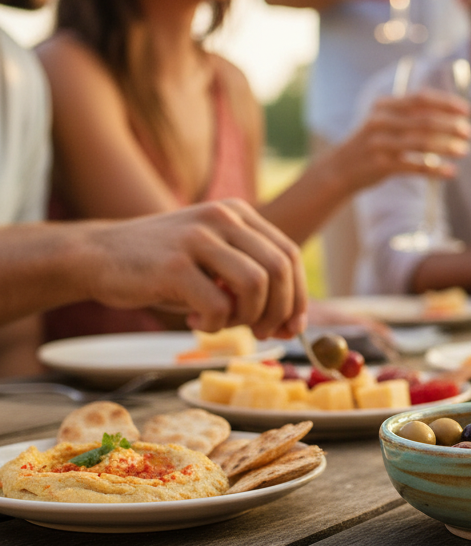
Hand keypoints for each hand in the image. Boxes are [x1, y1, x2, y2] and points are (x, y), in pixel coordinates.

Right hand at [84, 200, 306, 338]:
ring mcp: (198, 238)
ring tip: (222, 323)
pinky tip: (194, 321)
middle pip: (280, 269)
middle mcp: (223, 218)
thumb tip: (290, 325)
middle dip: (279, 311)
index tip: (292, 326)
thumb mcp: (213, 263)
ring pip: (256, 285)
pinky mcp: (174, 265)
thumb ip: (252, 284)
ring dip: (247, 317)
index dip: (298, 296)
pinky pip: (218, 305)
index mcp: (238, 213)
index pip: (289, 255)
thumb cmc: (163, 268)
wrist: (96, 255)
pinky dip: (214, 325)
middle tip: (261, 332)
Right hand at [339, 90, 470, 189]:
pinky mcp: (380, 165)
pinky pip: (414, 166)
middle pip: (423, 120)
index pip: (420, 99)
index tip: (467, 110)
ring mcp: (379, 143)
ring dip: (447, 147)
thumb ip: (411, 116)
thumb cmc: (372, 144)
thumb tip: (451, 115)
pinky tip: (451, 172)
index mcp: (384, 106)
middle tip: (470, 132)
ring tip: (465, 151)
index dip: (446, 103)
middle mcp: (380, 122)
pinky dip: (435, 170)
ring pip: (420, 143)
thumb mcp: (385, 123)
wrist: (340, 169)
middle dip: (451, 126)